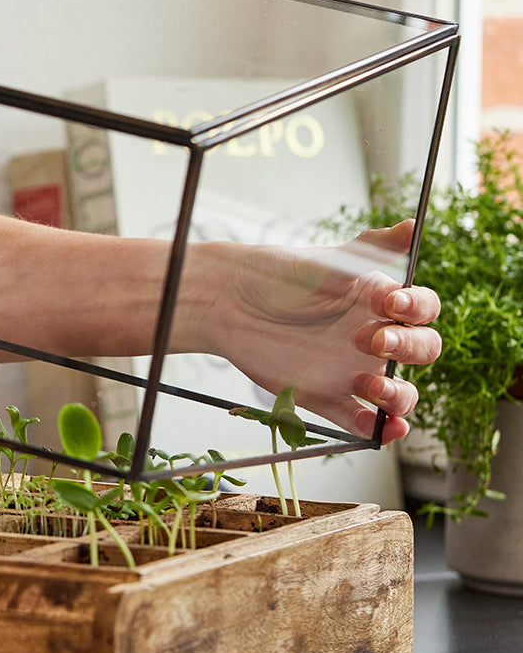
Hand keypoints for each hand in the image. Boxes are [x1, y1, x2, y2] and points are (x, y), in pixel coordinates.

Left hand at [201, 220, 440, 442]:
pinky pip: (359, 420)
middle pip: (421, 351)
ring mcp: (353, 370)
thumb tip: (410, 224)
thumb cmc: (278, 276)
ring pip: (399, 394)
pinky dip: (373, 428)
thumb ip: (369, 248)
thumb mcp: (325, 261)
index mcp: (381, 302)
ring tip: (372, 386)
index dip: (417, 308)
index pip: (423, 309)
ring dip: (398, 396)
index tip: (391, 302)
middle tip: (373, 339)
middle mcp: (375, 338)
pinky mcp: (327, 397)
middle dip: (409, 348)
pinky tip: (379, 427)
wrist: (229, 303)